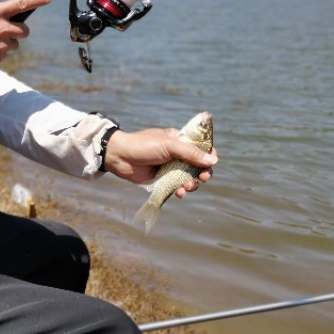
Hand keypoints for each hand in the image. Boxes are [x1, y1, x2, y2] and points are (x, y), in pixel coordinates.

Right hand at [0, 0, 52, 73]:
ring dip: (6, 43)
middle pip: (24, 30)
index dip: (37, 0)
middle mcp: (1, 28)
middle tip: (5, 32)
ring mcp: (1, 44)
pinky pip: (5, 54)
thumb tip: (7, 17)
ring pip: (15, 44)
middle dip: (19, 31)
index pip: (21, 3)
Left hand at [102, 127, 216, 196]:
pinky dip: (180, 191)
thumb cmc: (143, 145)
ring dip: (191, 184)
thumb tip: (213, 160)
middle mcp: (176, 154)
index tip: (212, 162)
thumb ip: (190, 153)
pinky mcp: (162, 180)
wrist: (120, 157)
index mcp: (178, 140)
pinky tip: (178, 193)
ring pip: (189, 178)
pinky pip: (177, 187)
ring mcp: (170, 168)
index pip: (200, 147)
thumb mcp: (168, 146)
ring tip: (186, 186)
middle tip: (204, 178)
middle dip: (203, 173)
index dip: (208, 155)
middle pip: (197, 165)